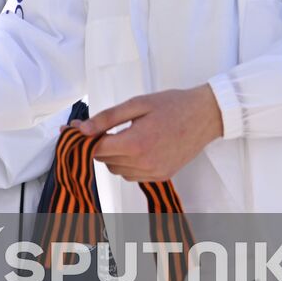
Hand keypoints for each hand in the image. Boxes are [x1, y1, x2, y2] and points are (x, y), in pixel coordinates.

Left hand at [73, 84, 222, 181]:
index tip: (75, 128)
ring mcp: (154, 172)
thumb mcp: (137, 104)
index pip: (96, 148)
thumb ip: (107, 118)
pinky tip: (136, 147)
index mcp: (135, 143)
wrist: (206, 115)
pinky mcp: (161, 176)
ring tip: (125, 135)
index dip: (83, 138)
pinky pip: (132, 175)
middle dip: (98, 144)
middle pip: (104, 160)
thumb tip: (81, 129)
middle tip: (102, 127)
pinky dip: (127, 164)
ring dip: (113, 155)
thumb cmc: (172, 105)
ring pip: (116, 170)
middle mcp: (144, 163)